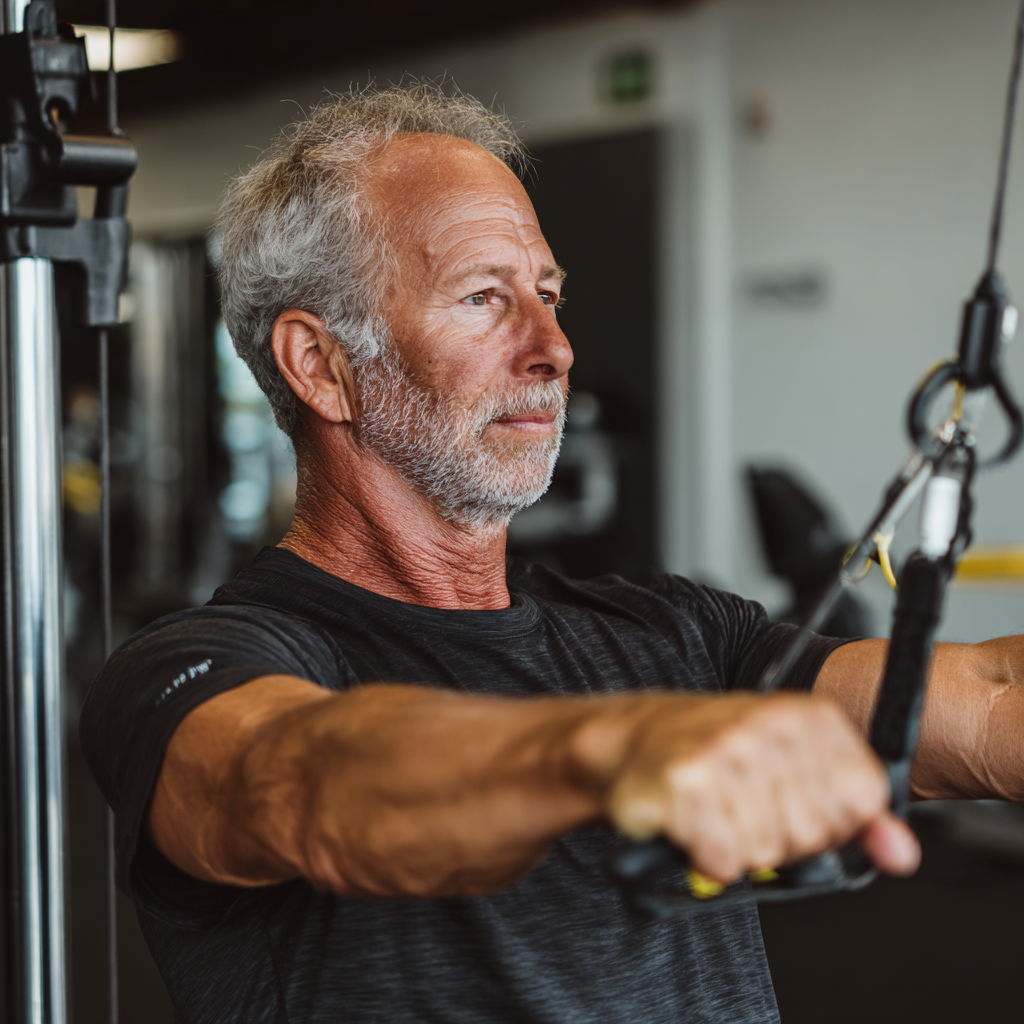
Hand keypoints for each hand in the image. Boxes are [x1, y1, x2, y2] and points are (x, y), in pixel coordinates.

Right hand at [593, 693, 919, 883]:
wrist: (632, 740)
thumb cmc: (717, 756)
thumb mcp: (795, 772)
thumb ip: (856, 816)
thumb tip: (901, 854)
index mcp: (809, 716)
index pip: (860, 803)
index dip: (827, 821)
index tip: (790, 803)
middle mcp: (771, 725)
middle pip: (813, 834)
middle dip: (779, 838)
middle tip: (743, 806)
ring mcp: (728, 750)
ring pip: (767, 851)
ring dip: (737, 847)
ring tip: (715, 811)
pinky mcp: (687, 783)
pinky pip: (724, 860)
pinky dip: (706, 857)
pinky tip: (693, 824)